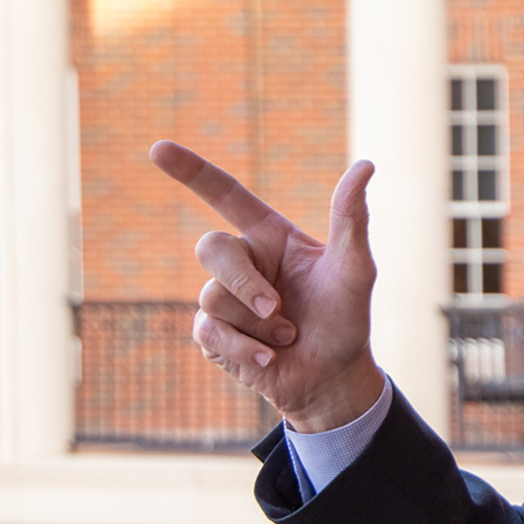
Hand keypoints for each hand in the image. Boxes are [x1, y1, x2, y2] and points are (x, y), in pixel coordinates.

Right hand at [151, 141, 384, 432]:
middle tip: (275, 309)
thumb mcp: (355, 268)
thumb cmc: (347, 318)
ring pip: (211, 296)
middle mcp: (242, 262)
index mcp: (270, 237)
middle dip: (242, 282)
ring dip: (257, 324)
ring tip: (288, 337)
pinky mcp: (211, 334)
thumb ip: (351, 218)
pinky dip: (243, 348)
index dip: (191, 171)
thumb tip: (365, 165)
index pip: (224, 194)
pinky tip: (269, 358)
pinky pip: (208, 331)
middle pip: (209, 247)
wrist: (334, 375)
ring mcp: (222, 298)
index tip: (158, 148)